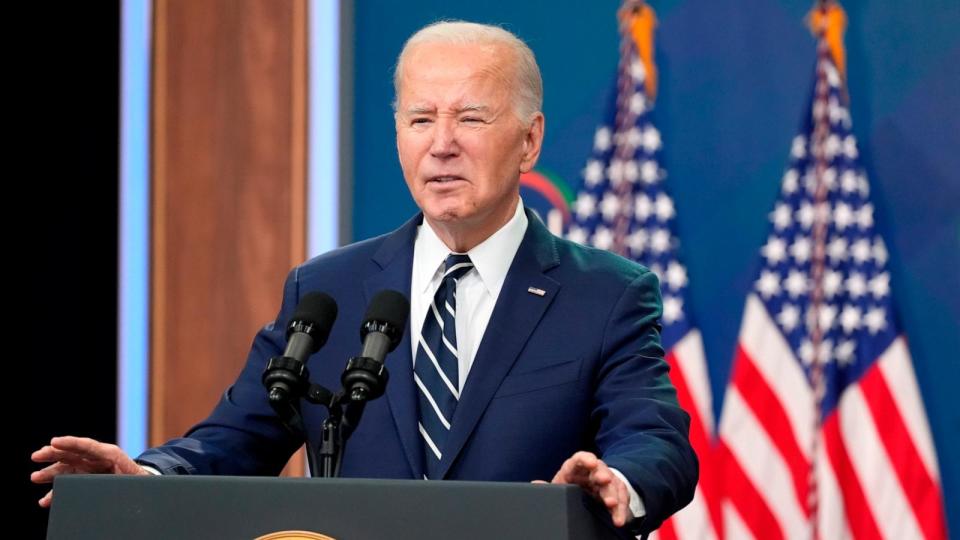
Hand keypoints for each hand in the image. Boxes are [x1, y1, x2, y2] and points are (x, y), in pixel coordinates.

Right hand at [30, 436, 147, 507]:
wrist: (143, 484)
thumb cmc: (140, 480)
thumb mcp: (136, 479)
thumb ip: (124, 479)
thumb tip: (114, 484)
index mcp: (111, 454)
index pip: (88, 446)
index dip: (70, 443)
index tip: (54, 441)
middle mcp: (97, 459)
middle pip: (73, 453)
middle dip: (54, 454)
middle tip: (36, 456)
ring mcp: (89, 468)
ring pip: (66, 468)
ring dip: (50, 473)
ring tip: (34, 477)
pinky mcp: (86, 478)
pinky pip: (68, 482)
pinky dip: (57, 491)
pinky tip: (46, 500)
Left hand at [537, 451, 631, 526]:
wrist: (583, 493)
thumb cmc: (568, 487)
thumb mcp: (558, 488)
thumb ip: (547, 487)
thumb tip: (535, 484)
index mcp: (575, 468)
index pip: (579, 459)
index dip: (586, 459)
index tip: (591, 463)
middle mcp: (592, 472)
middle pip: (600, 470)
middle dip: (603, 476)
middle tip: (604, 481)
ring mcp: (606, 481)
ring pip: (613, 484)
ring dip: (614, 495)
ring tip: (612, 505)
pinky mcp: (616, 493)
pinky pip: (621, 498)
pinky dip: (621, 509)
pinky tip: (619, 519)